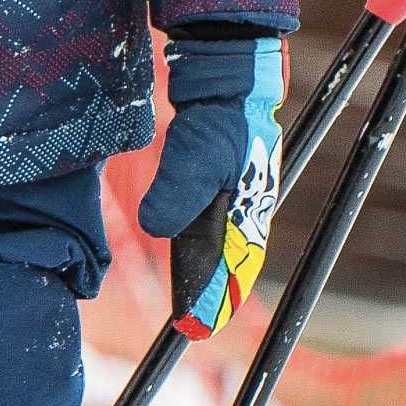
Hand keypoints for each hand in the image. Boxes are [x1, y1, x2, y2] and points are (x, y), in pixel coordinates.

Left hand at [138, 31, 286, 340]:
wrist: (226, 77)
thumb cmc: (220, 118)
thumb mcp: (195, 155)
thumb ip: (176, 192)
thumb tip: (155, 227)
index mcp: (250, 211)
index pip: (239, 269)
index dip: (220, 300)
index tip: (198, 328)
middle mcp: (246, 209)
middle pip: (231, 263)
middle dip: (212, 293)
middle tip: (188, 325)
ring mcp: (234, 196)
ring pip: (218, 245)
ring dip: (204, 270)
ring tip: (186, 302)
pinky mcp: (217, 182)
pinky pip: (207, 224)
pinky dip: (196, 242)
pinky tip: (183, 253)